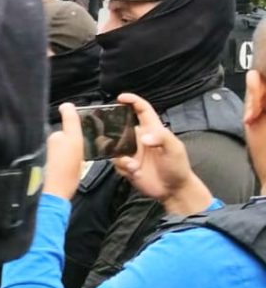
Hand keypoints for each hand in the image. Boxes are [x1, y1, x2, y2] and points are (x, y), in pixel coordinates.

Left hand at [44, 103, 84, 199]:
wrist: (61, 189)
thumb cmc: (67, 164)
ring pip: (73, 146)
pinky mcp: (60, 165)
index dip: (81, 128)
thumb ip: (70, 120)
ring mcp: (55, 155)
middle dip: (81, 139)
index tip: (90, 132)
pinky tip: (80, 163)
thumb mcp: (73, 138)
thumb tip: (66, 104)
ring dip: (81, 149)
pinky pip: (73, 157)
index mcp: (55, 135)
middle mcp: (53, 144)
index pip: (70, 125)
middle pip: (73, 136)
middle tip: (89, 145)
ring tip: (84, 156)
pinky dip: (78, 158)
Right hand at [112, 93, 212, 214]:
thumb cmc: (177, 166)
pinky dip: (123, 167)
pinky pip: (116, 163)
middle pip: (120, 127)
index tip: (120, 97)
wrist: (173, 190)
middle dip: (112, 129)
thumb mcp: (175, 149)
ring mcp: (131, 153)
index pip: (142, 110)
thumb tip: (143, 137)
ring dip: (120, 155)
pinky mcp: (126, 166)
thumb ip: (161, 138)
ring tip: (132, 165)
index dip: (132, 101)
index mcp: (152, 130)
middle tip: (108, 134)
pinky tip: (135, 172)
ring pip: (114, 147)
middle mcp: (138, 139)